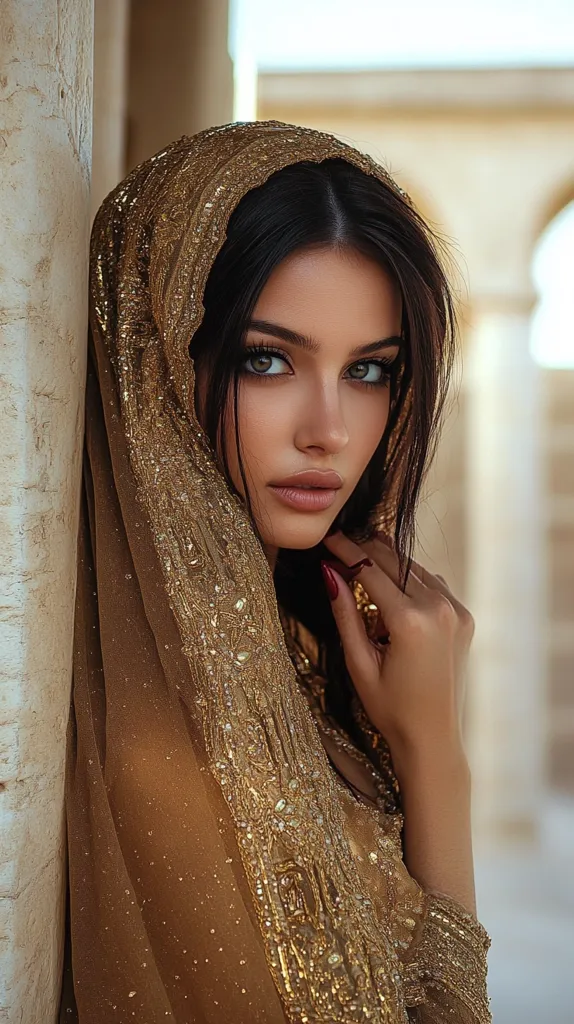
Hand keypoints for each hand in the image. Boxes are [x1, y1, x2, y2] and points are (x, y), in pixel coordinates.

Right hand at [321, 531, 473, 760]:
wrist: (434, 738)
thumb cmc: (390, 708)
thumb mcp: (359, 663)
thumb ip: (345, 614)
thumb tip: (329, 571)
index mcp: (410, 621)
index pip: (371, 570)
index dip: (346, 551)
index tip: (327, 537)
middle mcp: (439, 609)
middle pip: (395, 563)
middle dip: (366, 548)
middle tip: (340, 538)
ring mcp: (457, 612)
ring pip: (415, 570)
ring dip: (388, 562)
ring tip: (361, 554)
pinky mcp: (464, 617)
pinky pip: (433, 585)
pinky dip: (412, 580)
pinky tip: (393, 586)